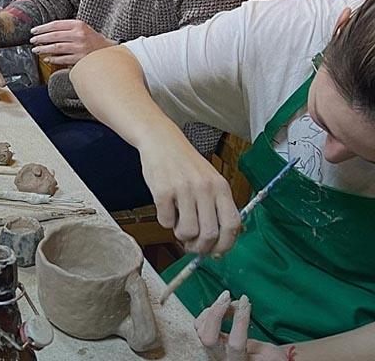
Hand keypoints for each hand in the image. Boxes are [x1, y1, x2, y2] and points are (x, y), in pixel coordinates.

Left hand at [29, 20, 114, 65]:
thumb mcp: (83, 28)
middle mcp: (79, 35)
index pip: (56, 24)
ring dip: (43, 49)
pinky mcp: (80, 59)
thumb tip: (47, 32)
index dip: (42, 28)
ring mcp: (79, 47)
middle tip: (32, 41)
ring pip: (56, 47)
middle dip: (40, 38)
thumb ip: (68, 28)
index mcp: (79, 25)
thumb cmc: (93, 40)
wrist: (108, 52)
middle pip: (54, 36)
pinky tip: (47, 59)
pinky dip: (53, 59)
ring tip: (36, 50)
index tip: (34, 31)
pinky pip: (62, 59)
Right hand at [139, 134, 239, 255]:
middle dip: (199, 247)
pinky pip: (165, 221)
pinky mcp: (163, 191)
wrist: (161, 141)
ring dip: (181, 235)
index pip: (232, 225)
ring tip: (177, 224)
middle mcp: (205, 188)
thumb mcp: (209, 179)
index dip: (226, 245)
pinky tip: (165, 208)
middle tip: (191, 245)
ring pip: (187, 231)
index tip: (216, 252)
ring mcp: (183, 189)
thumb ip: (216, 206)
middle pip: (210, 234)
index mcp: (220, 187)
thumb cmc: (185, 163)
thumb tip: (218, 242)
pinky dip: (165, 221)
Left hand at [195, 291, 286, 360]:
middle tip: (227, 295)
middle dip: (216, 313)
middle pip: (208, 338)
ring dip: (214, 309)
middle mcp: (221, 356)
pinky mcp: (207, 340)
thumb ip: (263, 342)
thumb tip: (251, 324)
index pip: (236, 342)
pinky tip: (223, 307)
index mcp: (238, 360)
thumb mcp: (271, 354)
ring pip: (200, 328)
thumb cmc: (265, 359)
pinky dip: (209, 311)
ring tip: (230, 301)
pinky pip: (200, 324)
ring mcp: (211, 349)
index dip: (240, 319)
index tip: (245, 300)